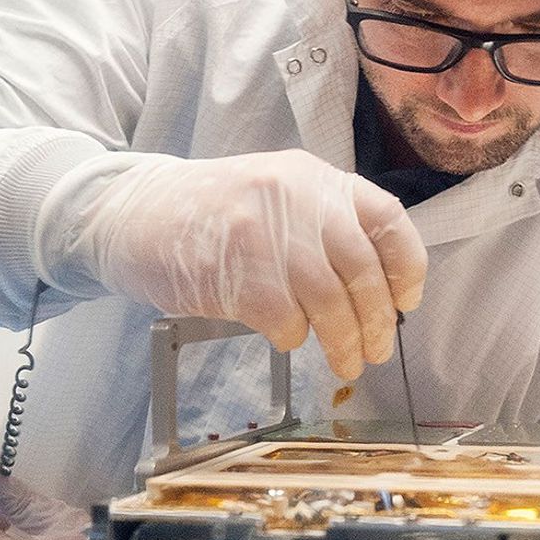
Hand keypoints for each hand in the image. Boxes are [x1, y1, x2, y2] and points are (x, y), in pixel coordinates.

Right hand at [81, 149, 426, 378]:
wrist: (133, 210)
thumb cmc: (212, 213)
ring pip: (330, 301)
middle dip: (378, 321)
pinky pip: (286, 320)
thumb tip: (380, 288)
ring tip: (347, 363)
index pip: (386, 218)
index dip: (406, 265)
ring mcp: (266, 233)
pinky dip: (294, 338)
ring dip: (345, 342)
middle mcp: (298, 197)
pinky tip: (286, 338)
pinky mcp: (236, 272)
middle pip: (362, 270)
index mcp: (316, 177)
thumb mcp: (278, 195)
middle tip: (377, 350)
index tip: (407, 301)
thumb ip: (326, 225)